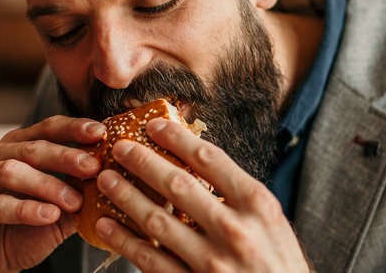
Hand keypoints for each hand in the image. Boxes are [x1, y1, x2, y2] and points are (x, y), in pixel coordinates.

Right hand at [0, 116, 104, 272]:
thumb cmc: (18, 233)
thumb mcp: (55, 212)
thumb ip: (75, 194)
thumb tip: (111, 179)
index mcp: (12, 148)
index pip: (45, 129)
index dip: (73, 128)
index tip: (100, 132)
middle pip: (31, 148)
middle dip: (65, 157)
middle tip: (93, 166)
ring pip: (12, 173)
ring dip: (48, 186)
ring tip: (75, 201)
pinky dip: (26, 209)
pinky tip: (49, 215)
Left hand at [93, 118, 311, 272]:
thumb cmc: (279, 263)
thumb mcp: (271, 221)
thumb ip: (237, 194)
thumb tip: (195, 162)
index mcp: (256, 205)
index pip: (210, 159)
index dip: (177, 138)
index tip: (154, 125)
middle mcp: (234, 230)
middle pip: (178, 185)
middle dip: (143, 162)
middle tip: (120, 147)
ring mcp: (211, 261)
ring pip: (157, 221)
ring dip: (126, 197)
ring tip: (106, 180)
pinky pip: (150, 260)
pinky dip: (125, 241)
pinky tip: (107, 226)